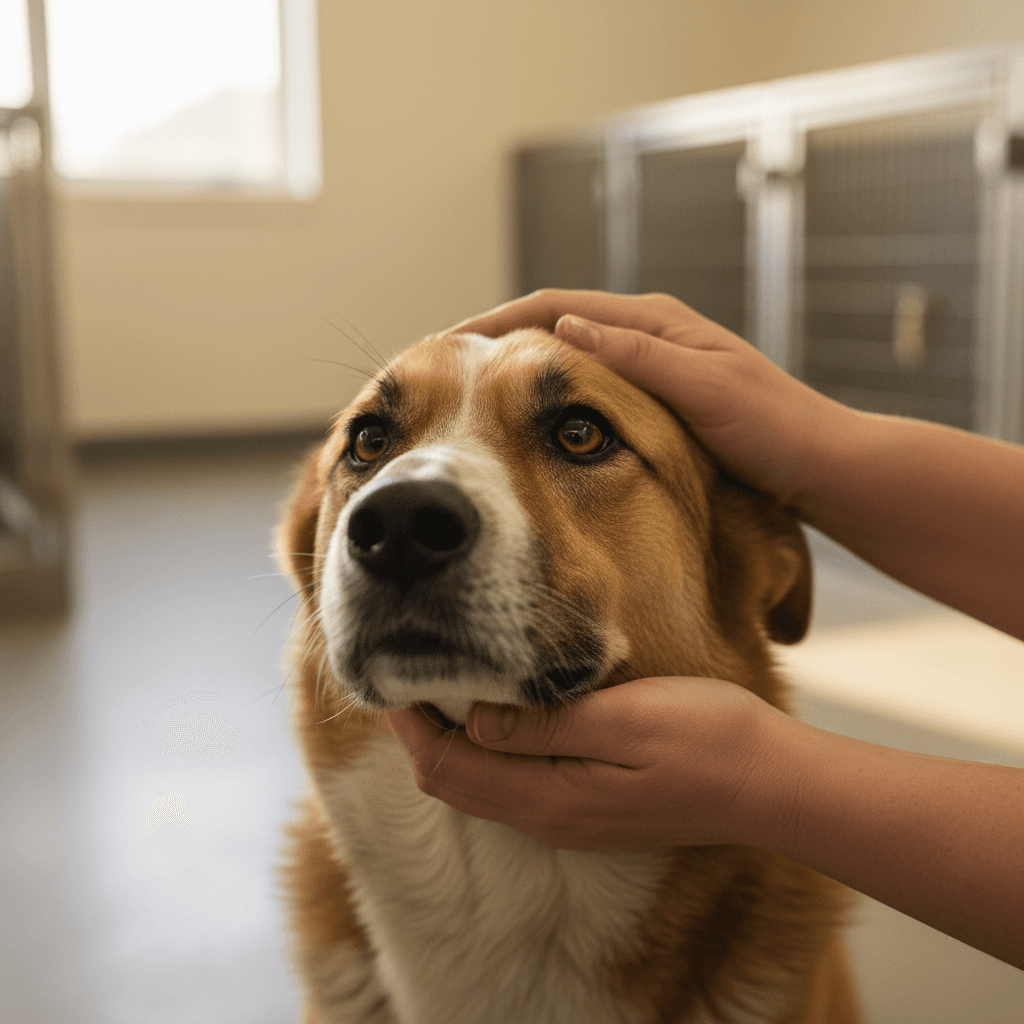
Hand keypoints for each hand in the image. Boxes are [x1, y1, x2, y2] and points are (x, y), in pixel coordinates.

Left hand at [385, 677, 793, 852]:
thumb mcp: (625, 720)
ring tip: (444, 682)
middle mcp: (550, 819)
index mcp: (550, 799)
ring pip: (483, 784)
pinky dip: (489, 749)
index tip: (392, 676)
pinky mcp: (589, 807)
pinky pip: (515, 782)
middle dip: (423, 732)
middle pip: (456, 783)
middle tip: (408, 672)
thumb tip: (474, 720)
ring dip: (454, 740)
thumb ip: (546, 725)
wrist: (770, 784)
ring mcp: (570, 818)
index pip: (448, 771)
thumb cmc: (706, 739)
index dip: (411, 727)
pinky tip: (500, 708)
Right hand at [450, 289, 854, 510]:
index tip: (446, 344)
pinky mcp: (656, 395)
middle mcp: (647, 333)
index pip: (555, 307)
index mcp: (653, 321)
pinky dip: (549, 394)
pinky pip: (586, 386)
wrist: (822, 465)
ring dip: (520, 367)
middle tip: (445, 369)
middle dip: (497, 340)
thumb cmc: (772, 429)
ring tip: (474, 393)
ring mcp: (650, 363)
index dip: (497, 323)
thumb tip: (562, 328)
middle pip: (553, 325)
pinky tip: (530, 420)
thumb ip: (636, 356)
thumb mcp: (704, 389)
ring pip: (566, 356)